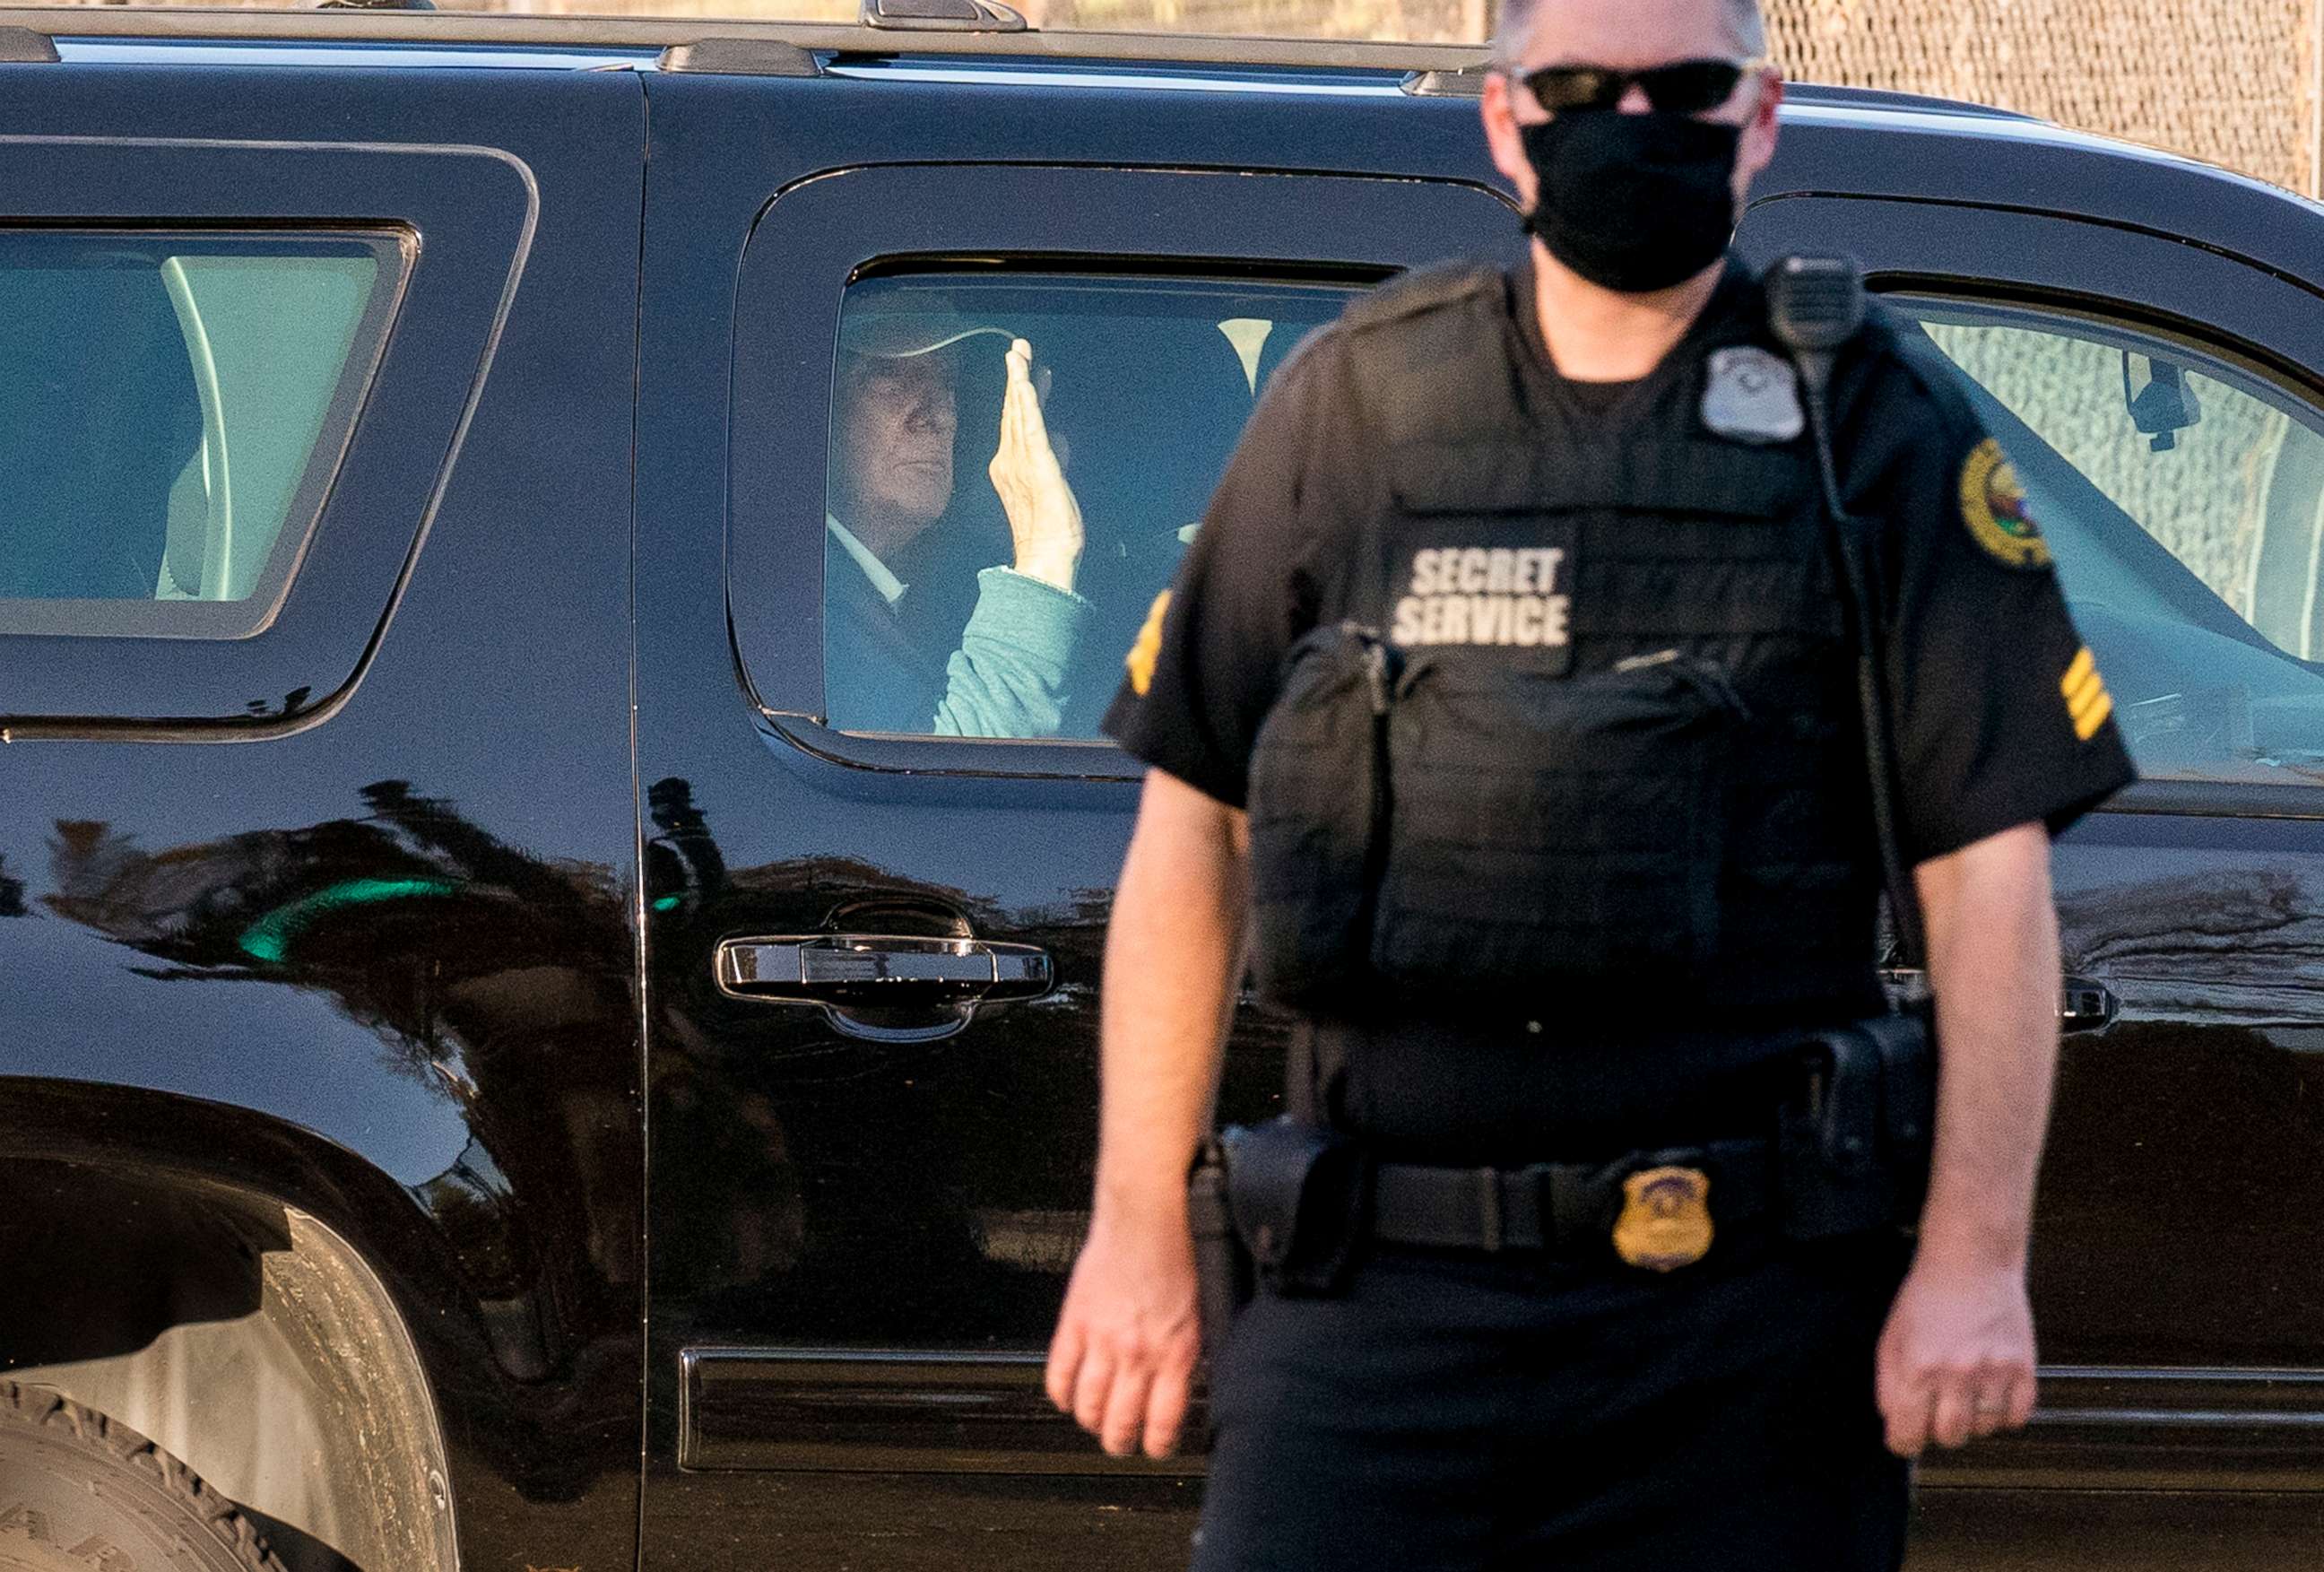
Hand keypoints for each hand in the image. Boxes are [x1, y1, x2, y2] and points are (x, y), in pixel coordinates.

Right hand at [988, 338, 1084, 593]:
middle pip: (1013, 412)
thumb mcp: (1054, 487)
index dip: (1021, 395)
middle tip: (1019, 348)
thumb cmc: (1051, 532)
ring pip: (1018, 414)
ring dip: (1019, 381)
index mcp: (1011, 467)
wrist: (1045, 558)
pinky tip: (1025, 384)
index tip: (1027, 371)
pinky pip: (1030, 429)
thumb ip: (1054, 460)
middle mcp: (1009, 461)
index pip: (1017, 423)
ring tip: (1019, 354)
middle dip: (1016, 378)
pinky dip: (1026, 404)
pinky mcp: (1037, 467)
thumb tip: (1061, 440)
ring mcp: (1020, 463)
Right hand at [1044, 1200, 1200, 1458]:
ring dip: (1091, 1423)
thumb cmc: (1179, 1252)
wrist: (1147, 1213)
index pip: (1163, 1422)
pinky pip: (1059, 1373)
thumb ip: (1189, 1351)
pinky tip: (1067, 1397)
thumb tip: (1185, 1381)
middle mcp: (1138, 1353)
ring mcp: (1102, 1340)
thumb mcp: (1201, 1310)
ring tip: (1095, 1424)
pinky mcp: (1074, 1321)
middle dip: (1120, 1442)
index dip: (1158, 1445)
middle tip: (1121, 1442)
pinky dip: (1061, 1393)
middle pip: (1121, 1422)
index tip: (1155, 1447)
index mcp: (1176, 1352)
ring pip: (1088, 1405)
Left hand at [1875, 1257, 2037, 1455]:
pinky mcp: (2024, 1368)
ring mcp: (1994, 1372)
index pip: (1907, 1435)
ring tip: (1965, 1390)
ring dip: (1972, 1419)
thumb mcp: (1891, 1337)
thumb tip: (1894, 1423)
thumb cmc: (1928, 1296)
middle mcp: (1956, 1374)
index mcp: (1917, 1368)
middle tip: (1937, 1408)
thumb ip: (1888, 1385)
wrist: (1972, 1262)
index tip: (1906, 1437)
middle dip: (1938, 1430)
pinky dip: (2003, 1414)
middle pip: (1949, 1438)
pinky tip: (1990, 1391)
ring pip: (1983, 1430)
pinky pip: (2016, 1417)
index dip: (1903, 1441)